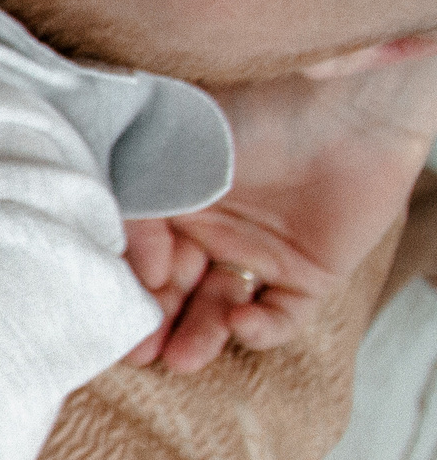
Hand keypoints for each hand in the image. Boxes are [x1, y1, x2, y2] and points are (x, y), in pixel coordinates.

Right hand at [125, 46, 436, 371]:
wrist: (344, 100)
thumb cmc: (250, 113)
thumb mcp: (171, 155)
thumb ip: (141, 214)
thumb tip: (144, 277)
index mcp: (173, 203)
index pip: (138, 257)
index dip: (126, 285)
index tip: (116, 306)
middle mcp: (212, 232)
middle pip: (175, 292)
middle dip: (156, 323)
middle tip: (140, 352)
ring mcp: (260, 253)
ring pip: (220, 309)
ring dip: (200, 335)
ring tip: (183, 360)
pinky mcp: (310, 273)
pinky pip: (281, 315)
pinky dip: (261, 329)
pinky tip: (243, 323)